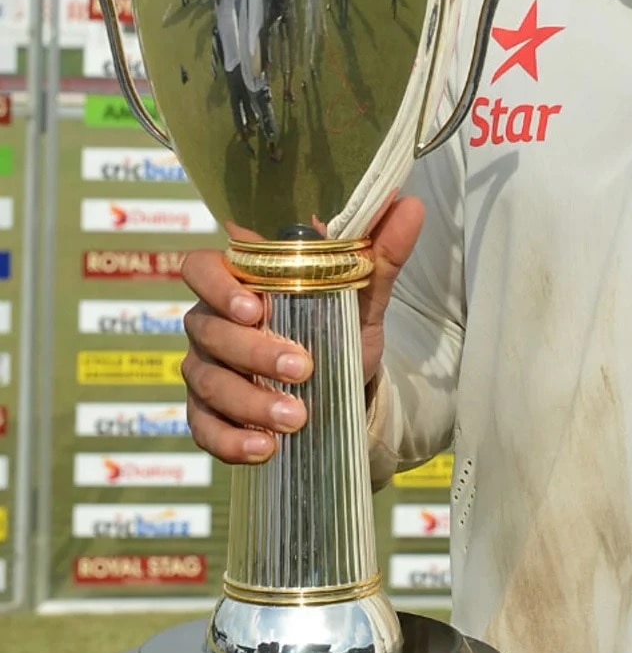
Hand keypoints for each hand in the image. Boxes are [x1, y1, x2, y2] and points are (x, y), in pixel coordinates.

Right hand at [179, 197, 424, 462]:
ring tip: (296, 417)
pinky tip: (265, 448)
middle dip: (254, 351)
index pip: (201, 267)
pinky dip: (232, 441)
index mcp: (238, 284)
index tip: (256, 307)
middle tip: (302, 368)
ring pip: (208, 381)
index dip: (218, 285)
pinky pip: (203, 429)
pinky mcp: (207, 415)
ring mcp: (205, 370)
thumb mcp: (363, 298)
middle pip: (207, 329)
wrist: (347, 392)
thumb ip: (380, 254)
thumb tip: (409, 204)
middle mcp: (211, 324)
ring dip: (251, 400)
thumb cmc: (339, 332)